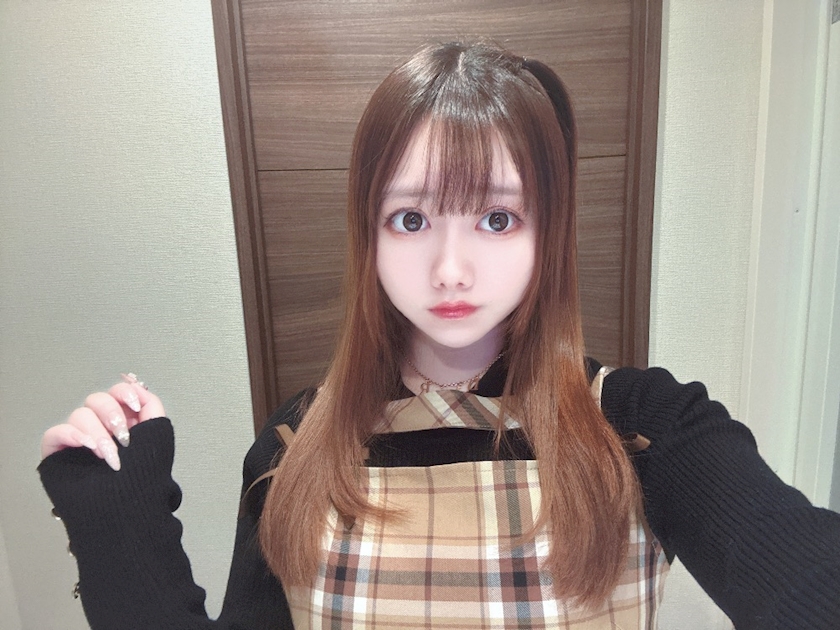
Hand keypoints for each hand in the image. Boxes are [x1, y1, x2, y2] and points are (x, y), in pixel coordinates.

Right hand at [41, 376, 164, 470]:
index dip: (125, 392)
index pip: (117, 392)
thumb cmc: (141, 482)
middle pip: (97, 399)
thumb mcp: (157, 439)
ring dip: (98, 433)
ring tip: (109, 456)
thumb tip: (139, 388)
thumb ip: (151, 408)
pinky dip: (72, 434)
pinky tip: (88, 446)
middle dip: (113, 415)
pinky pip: (54, 432)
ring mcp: (78, 440)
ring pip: (79, 414)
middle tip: (124, 438)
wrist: (125, 514)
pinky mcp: (58, 453)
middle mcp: (100, 427)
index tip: (135, 406)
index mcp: (123, 422)